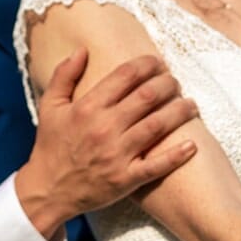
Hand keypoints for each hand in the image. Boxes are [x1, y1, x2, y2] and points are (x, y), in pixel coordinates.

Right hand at [14, 49, 199, 238]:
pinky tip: (193, 144)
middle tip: (176, 83)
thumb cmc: (51, 146)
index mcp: (87, 107)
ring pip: (158, 126)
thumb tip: (82, 50)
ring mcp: (116, 155)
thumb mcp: (49, 107)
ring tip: (191, 105)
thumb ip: (64, 75)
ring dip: (180, 112)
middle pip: (148, 96)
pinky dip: (176, 155)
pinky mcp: (125, 180)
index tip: (159, 63)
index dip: (148, 64)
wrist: (47, 191)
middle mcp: (104, 128)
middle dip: (169, 84)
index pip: (126, 75)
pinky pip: (157, 166)